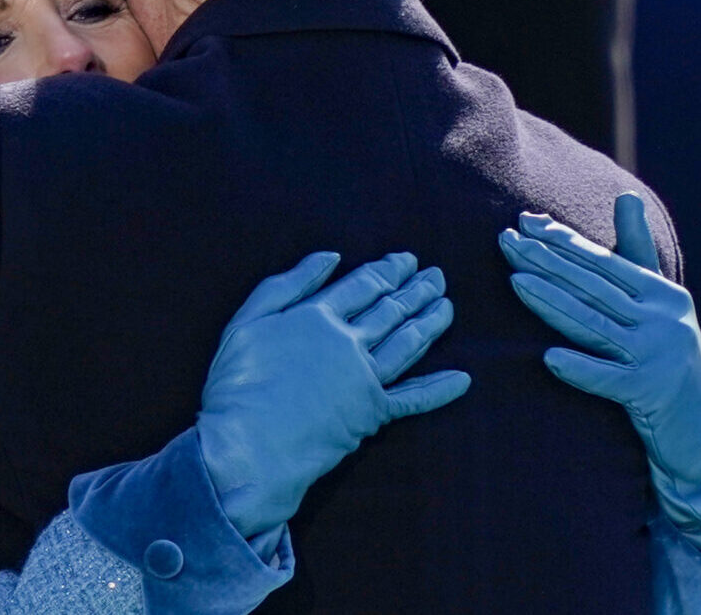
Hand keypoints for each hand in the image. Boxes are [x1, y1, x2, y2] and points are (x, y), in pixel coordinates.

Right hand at [196, 251, 469, 537]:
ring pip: (409, 344)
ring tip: (447, 305)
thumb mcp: (246, 321)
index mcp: (319, 315)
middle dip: (417, 290)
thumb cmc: (238, 382)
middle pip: (392, 310)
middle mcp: (350, 342)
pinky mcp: (374, 414)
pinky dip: (440, 389)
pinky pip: (414, 399)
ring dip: (431, 323)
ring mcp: (366, 378)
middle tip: (438, 276)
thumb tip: (329, 257)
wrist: (250, 445)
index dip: (388, 270)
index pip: (363, 284)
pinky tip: (462, 379)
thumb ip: (286, 285)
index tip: (407, 260)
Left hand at [500, 194, 700, 551]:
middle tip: (506, 241)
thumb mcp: (659, 300)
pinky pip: (608, 379)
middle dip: (545, 262)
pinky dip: (580, 368)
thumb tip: (626, 193)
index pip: (602, 262)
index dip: (562, 241)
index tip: (524, 222)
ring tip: (514, 281)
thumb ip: (637, 250)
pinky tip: (549, 357)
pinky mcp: (650, 393)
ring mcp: (657, 356)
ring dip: (552, 303)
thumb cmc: (670, 353)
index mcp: (662, 293)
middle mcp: (663, 320)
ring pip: (594, 324)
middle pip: (592, 287)